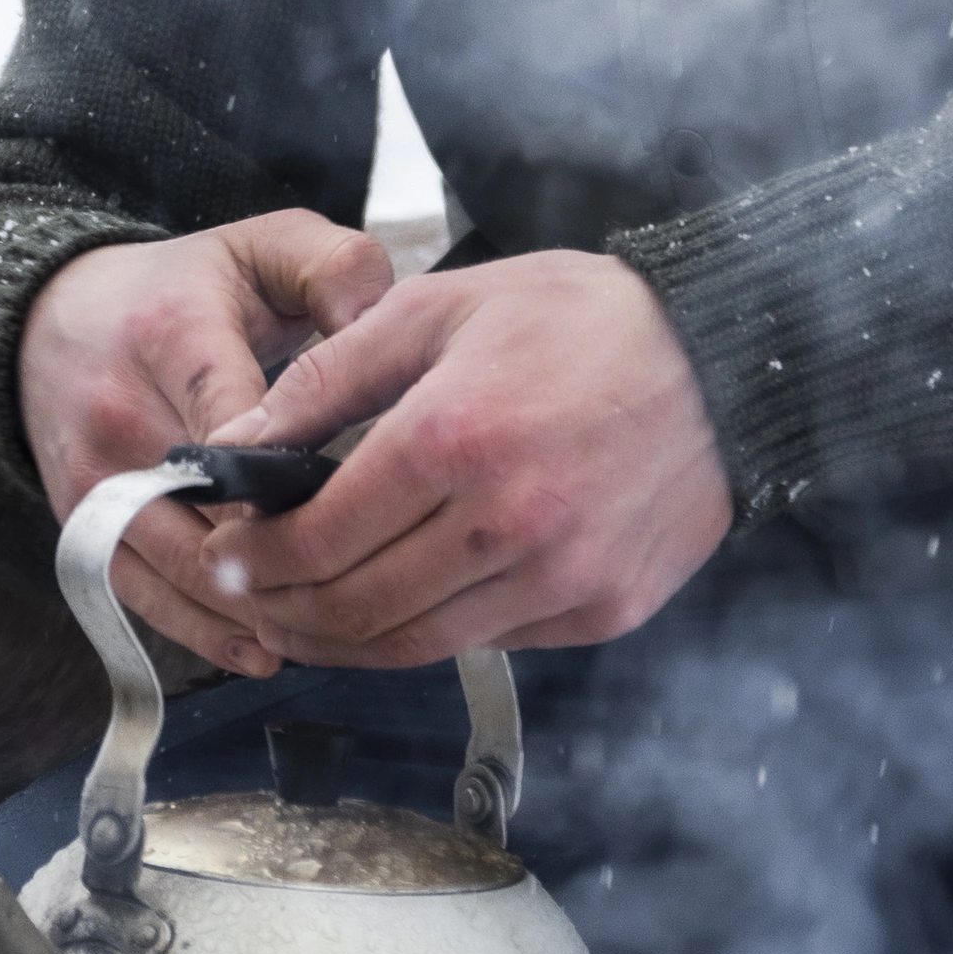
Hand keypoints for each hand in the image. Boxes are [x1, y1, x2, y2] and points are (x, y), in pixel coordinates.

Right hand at [17, 215, 393, 670]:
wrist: (51, 319)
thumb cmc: (182, 289)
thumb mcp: (265, 245)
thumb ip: (337, 268)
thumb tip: (382, 327)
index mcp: (174, 338)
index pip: (236, 419)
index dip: (296, 476)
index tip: (363, 504)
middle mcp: (121, 417)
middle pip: (208, 514)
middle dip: (289, 556)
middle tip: (371, 580)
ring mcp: (91, 483)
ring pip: (177, 571)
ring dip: (254, 605)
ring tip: (335, 624)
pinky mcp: (79, 529)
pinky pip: (140, 599)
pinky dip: (206, 631)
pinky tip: (267, 648)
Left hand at [180, 251, 734, 671]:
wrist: (730, 355)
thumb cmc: (584, 318)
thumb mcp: (439, 307)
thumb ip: (328, 377)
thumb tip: (234, 442)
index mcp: (454, 438)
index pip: (317, 542)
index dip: (250, 562)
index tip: (222, 554)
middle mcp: (507, 524)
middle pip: (356, 611)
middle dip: (281, 612)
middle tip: (249, 596)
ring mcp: (562, 578)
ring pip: (418, 646)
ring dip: (345, 640)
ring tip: (308, 613)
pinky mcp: (602, 609)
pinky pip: (492, 642)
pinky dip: (433, 632)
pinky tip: (408, 598)